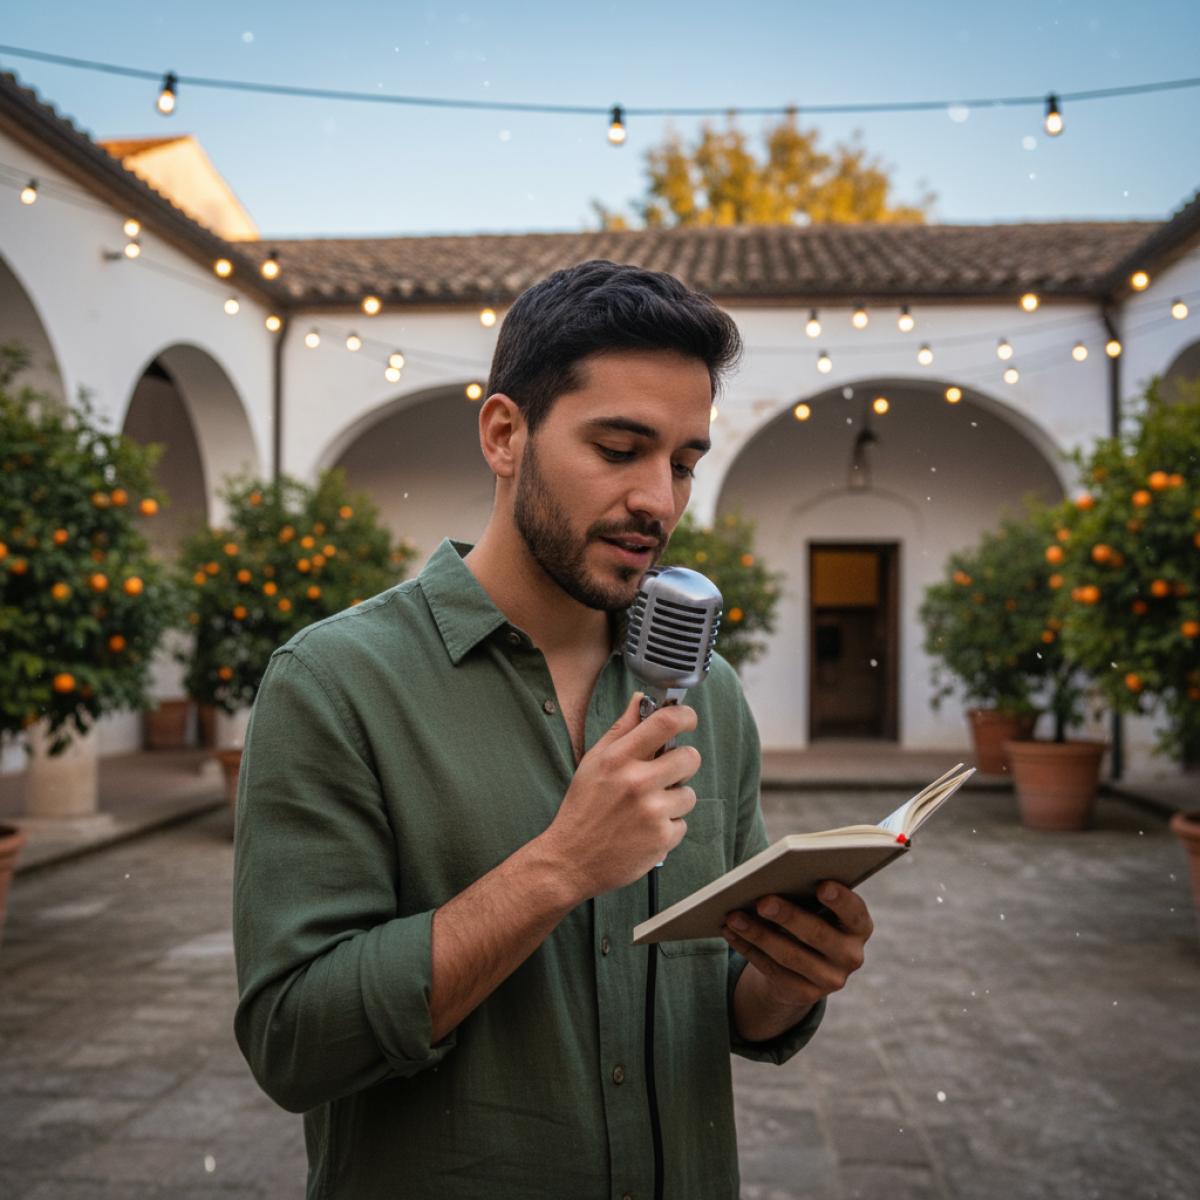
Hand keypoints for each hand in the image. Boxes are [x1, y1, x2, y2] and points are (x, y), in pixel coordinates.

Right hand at [540, 692, 700, 901]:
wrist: (571, 859)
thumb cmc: (583, 808)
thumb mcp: (594, 761)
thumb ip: (621, 729)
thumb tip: (640, 699)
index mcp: (619, 758)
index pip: (665, 723)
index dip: (685, 716)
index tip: (688, 719)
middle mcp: (637, 782)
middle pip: (690, 758)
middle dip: (682, 764)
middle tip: (664, 774)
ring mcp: (651, 811)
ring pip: (689, 794)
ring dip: (674, 800)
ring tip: (648, 808)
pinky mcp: (661, 839)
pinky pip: (682, 823)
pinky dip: (668, 827)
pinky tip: (645, 830)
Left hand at [723, 882, 872, 1026]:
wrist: (806, 967)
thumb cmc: (810, 917)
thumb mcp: (817, 907)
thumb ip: (807, 894)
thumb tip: (771, 881)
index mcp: (859, 926)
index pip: (855, 912)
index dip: (840, 900)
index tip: (822, 885)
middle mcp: (851, 956)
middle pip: (817, 934)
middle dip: (787, 916)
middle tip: (762, 901)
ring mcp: (830, 980)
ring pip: (789, 956)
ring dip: (758, 934)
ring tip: (733, 916)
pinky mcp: (804, 994)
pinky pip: (772, 971)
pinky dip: (748, 949)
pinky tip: (730, 932)